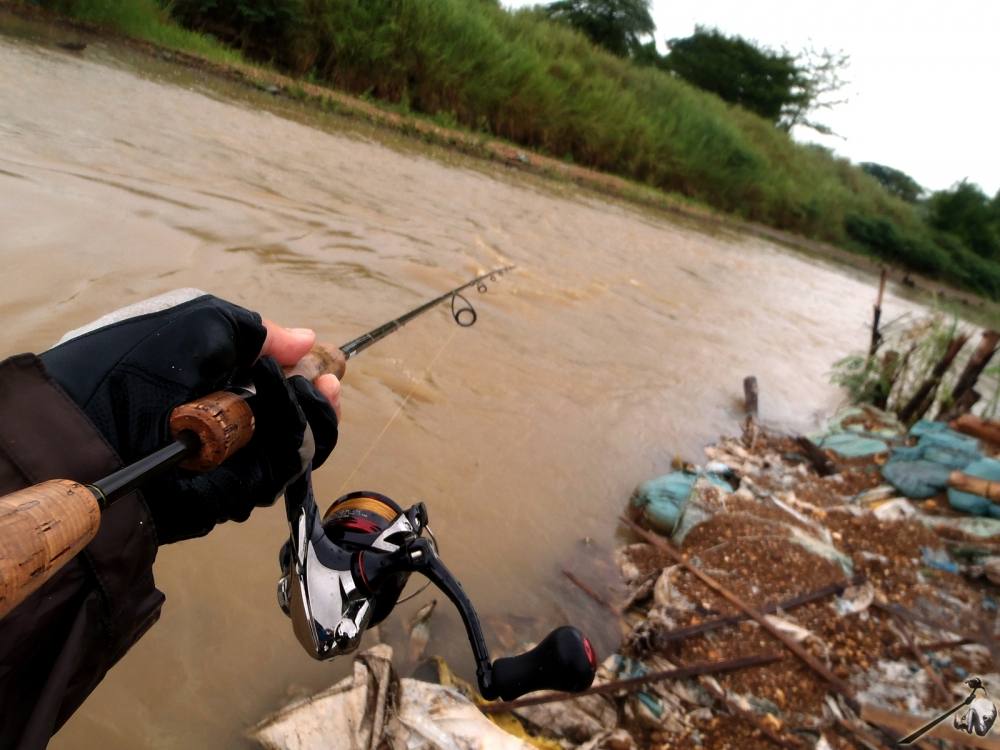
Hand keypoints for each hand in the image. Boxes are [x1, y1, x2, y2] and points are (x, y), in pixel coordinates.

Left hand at [40, 292, 339, 543]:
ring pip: (303, 446)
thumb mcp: (201, 324)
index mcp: (223, 384)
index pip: (284, 385)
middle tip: (326, 384)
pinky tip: (287, 410)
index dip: (309, 374)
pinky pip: (285, 469)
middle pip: (303, 419)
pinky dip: (295, 437)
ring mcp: (238, 461)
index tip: (324, 363)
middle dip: (321, 400)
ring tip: (308, 392)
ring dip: (313, 415)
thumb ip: (259, 331)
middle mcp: (234, 424)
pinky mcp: (238, 492)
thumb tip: (308, 340)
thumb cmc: (140, 365)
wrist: (94, 430)